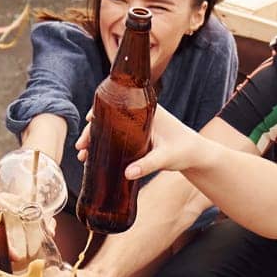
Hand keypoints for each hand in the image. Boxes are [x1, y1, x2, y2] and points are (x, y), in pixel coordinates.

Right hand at [74, 107, 207, 180]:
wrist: (196, 156)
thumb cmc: (184, 150)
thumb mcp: (166, 157)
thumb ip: (148, 164)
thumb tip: (127, 173)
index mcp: (147, 109)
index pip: (118, 103)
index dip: (100, 110)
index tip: (88, 119)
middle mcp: (139, 116)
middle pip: (108, 119)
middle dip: (91, 132)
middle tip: (81, 147)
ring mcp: (136, 128)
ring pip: (109, 130)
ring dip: (95, 141)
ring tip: (83, 155)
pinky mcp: (136, 139)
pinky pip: (115, 139)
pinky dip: (103, 147)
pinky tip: (92, 158)